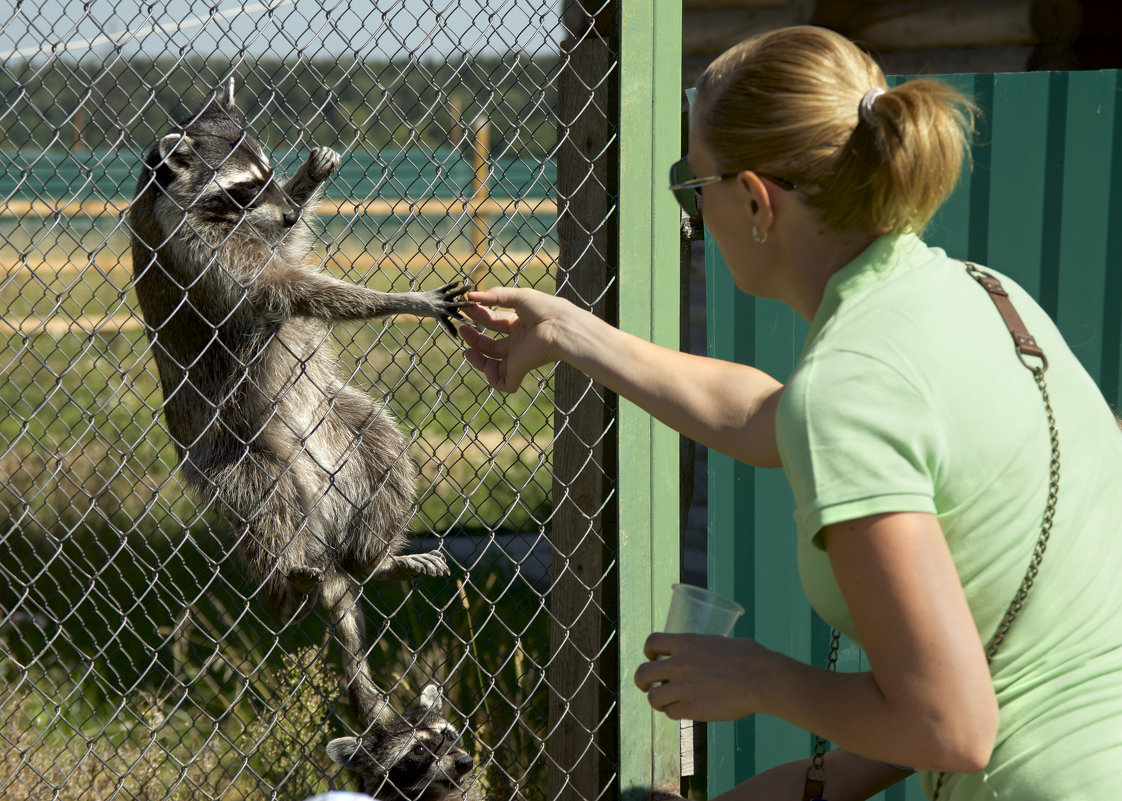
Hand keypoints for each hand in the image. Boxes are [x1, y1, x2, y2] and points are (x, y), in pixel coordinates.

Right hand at [459, 286, 575, 392]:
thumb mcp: (518, 296)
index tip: (466, 308)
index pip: (494, 322)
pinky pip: (503, 384)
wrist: (560, 327)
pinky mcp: (519, 370)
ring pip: (493, 365)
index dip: (479, 316)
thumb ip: (495, 296)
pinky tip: (485, 365)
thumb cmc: (546, 309)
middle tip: (462, 328)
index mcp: (519, 324)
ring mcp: (518, 358)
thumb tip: (471, 295)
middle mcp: (518, 342)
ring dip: (477, 358)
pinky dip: (491, 379)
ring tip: (467, 350)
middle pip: (490, 344)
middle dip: (474, 337)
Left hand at [633, 632, 779, 721]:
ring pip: (653, 697)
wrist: (760, 680)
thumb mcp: (721, 643)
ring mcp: (682, 687)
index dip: (649, 651)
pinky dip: (674, 712)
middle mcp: (678, 664)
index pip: (652, 642)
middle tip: (647, 685)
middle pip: (643, 673)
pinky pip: (670, 713)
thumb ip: (707, 648)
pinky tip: (682, 710)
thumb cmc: (751, 658)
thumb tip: (710, 652)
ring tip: (665, 702)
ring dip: (657, 700)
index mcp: (686, 643)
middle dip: (642, 681)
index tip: (653, 658)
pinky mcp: (690, 709)